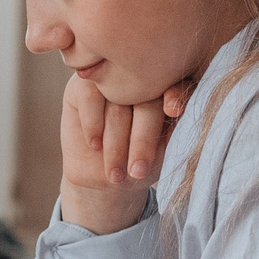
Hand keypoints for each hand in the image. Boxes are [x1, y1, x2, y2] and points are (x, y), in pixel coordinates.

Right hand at [56, 74, 191, 234]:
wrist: (100, 178)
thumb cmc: (137, 164)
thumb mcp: (161, 154)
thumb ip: (173, 131)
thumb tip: (177, 111)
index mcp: (167, 91)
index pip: (177, 85)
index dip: (176, 95)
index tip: (174, 111)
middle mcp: (139, 80)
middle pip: (146, 100)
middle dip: (143, 139)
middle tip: (137, 171)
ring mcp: (110, 81)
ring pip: (116, 103)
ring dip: (116, 143)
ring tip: (115, 174)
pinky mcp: (81, 85)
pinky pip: (90, 96)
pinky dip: (93, 123)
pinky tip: (95, 145)